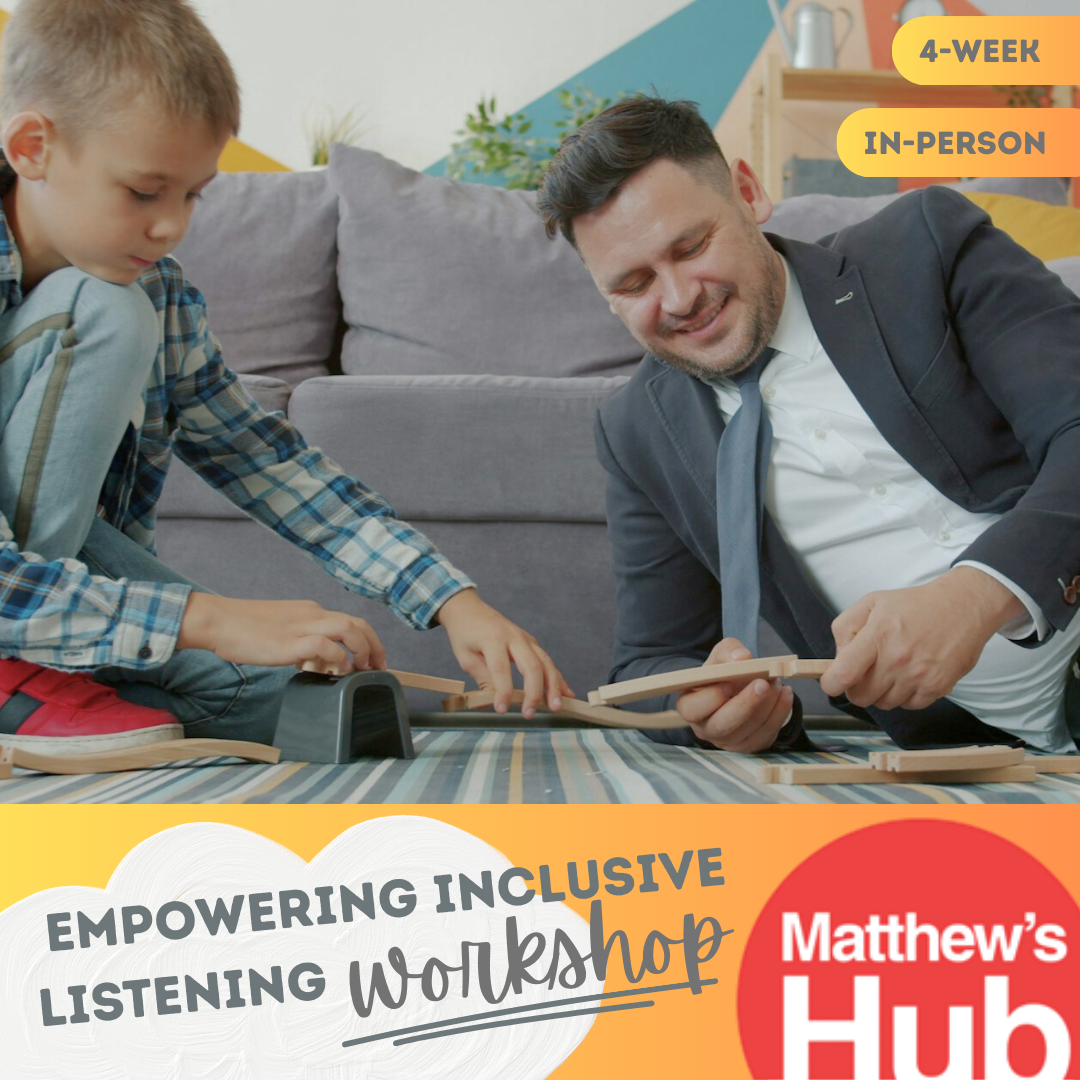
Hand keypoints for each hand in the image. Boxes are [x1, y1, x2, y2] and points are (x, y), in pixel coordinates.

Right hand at [178, 593, 385, 672]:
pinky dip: (338, 658)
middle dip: (375, 645)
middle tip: (380, 667)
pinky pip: (326, 645)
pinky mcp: (291, 640)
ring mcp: (302, 625)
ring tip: (364, 669)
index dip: (367, 640)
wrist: (218, 621)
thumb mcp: (281, 633)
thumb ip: (301, 644)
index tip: (373, 659)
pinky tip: (337, 672)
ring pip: (349, 628)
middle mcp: (312, 613)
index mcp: (310, 611)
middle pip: (358, 623)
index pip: (349, 621)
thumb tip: (317, 664)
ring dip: (363, 649)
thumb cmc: (243, 629)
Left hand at [435, 589, 572, 717]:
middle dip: (534, 692)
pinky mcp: (531, 642)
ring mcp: (526, 638)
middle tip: (529, 713)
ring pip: (545, 662)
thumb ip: (483, 678)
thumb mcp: (465, 657)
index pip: (501, 669)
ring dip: (553, 686)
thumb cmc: (464, 633)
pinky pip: (547, 660)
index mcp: (493, 639)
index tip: (501, 709)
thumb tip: (495, 702)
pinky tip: (566, 693)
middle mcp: (514, 637)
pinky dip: (558, 677)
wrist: (468, 608)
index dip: (503, 691)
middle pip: (531, 665)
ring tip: (556, 706)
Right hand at [676, 637, 792, 751]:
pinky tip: (785, 693)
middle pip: (723, 725)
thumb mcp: (720, 655)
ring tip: (777, 682)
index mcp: (690, 707)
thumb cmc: (721, 672)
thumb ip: (728, 652)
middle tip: (763, 684)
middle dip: (746, 704)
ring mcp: (729, 741)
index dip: (713, 696)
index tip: (731, 680)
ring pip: (749, 730)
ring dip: (767, 705)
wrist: (734, 688)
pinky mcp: (750, 745)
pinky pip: (767, 733)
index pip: (694, 709)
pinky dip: (780, 712)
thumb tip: (742, 658)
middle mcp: (706, 729)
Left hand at [819, 566, 1024, 710]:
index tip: (831, 682)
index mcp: (878, 636)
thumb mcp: (871, 603)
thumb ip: (845, 629)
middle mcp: (898, 659)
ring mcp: (919, 676)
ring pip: (884, 704)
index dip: (831, 684)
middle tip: (864, 673)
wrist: (963, 606)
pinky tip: (909, 675)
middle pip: (861, 696)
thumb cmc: (914, 605)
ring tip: (891, 669)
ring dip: (881, 692)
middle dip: (856, 688)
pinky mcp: (938, 687)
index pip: (844, 674)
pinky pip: (908, 706)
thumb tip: (838, 659)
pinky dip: (904, 696)